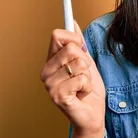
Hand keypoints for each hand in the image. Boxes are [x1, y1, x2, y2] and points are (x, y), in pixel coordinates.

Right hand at [40, 21, 105, 137]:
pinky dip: (88, 86)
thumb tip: (73, 23)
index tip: (82, 50)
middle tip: (82, 75)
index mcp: (50, 62)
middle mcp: (45, 72)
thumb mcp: (86, 62)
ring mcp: (49, 85)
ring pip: (79, 64)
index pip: (57, 35)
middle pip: (71, 48)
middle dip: (85, 62)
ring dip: (88, 76)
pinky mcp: (57, 96)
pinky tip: (81, 95)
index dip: (74, 39)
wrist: (92, 114)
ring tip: (82, 87)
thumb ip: (78, 44)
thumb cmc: (88, 89)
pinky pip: (81, 79)